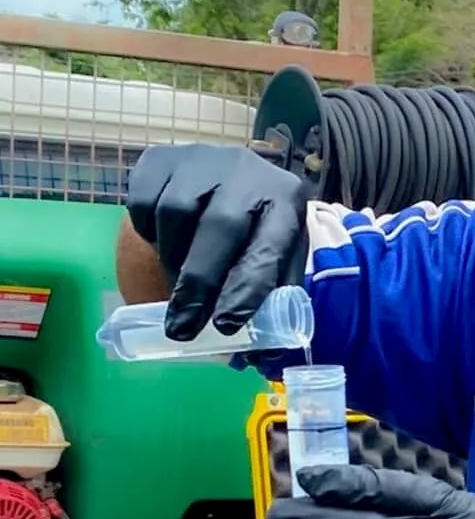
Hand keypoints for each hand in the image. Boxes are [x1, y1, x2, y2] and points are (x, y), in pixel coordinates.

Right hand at [126, 144, 307, 339]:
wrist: (232, 174)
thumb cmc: (258, 227)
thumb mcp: (278, 256)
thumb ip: (273, 301)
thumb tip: (264, 359)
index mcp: (287, 200)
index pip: (270, 244)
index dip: (250, 286)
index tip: (227, 325)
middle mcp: (248, 172)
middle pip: (220, 228)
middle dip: (200, 284)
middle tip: (183, 328)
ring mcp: (201, 159)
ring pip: (177, 215)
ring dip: (173, 261)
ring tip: (180, 282)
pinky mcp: (159, 159)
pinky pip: (144, 204)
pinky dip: (149, 233)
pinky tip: (165, 242)